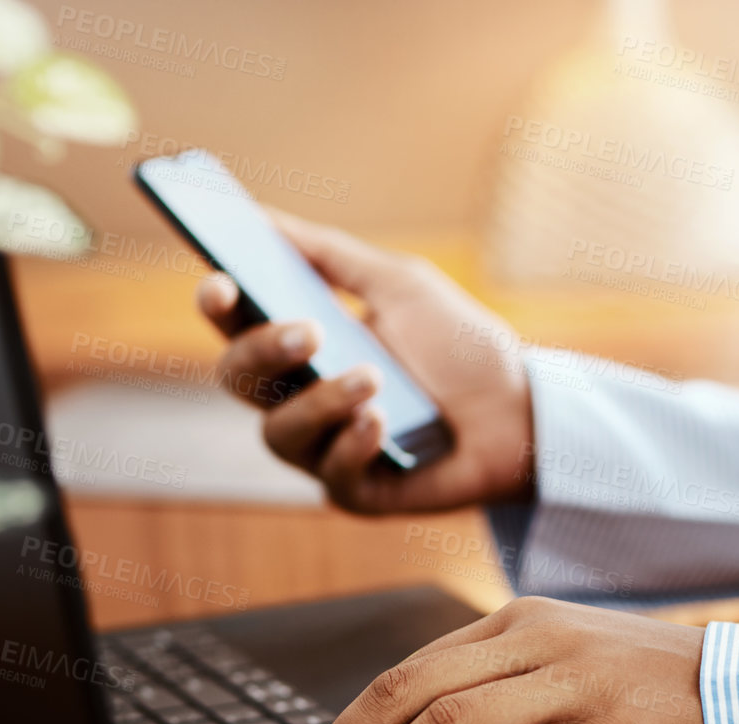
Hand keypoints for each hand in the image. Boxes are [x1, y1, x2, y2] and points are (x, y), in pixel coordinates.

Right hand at [196, 209, 534, 512]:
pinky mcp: (357, 492)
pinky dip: (352, 446)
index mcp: (299, 346)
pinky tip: (382, 423)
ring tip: (372, 377)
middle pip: (239, 380)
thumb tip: (260, 216)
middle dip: (264, 351)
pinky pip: (331, 477)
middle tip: (308, 331)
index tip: (222, 283)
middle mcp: (298, 398)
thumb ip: (329, 254)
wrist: (521, 410)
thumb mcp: (397, 284)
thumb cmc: (458, 347)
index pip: (235, 326)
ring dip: (321, 401)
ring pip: (279, 434)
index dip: (217, 305)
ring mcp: (323, 449)